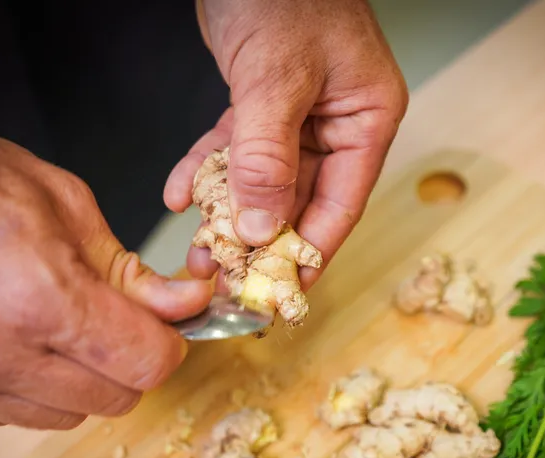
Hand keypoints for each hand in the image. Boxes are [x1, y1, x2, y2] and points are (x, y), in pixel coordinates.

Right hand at [0, 90, 210, 429]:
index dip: (167, 347)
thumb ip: (130, 270)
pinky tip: (1, 339)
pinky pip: (3, 416)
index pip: (143, 364)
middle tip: (110, 323)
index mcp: (37, 296)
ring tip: (47, 325)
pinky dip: (20, 387)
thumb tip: (186, 305)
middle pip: (110, 400)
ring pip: (60, 416)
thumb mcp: (64, 204)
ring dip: (74, 380)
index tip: (165, 332)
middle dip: (126, 363)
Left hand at [163, 0, 407, 288]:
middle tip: (225, 276)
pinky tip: (178, 194)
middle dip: (260, 239)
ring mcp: (300, 114)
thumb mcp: (275, 79)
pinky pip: (236, 151)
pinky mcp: (262, 103)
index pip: (342, 202)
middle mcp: (337, 122)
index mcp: (366, 118)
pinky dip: (208, 171)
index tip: (281, 291)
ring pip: (265, 181)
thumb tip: (262, 229)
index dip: (310, 251)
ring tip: (197, 249)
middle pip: (301, 198)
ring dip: (228, 213)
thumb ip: (269, 157)